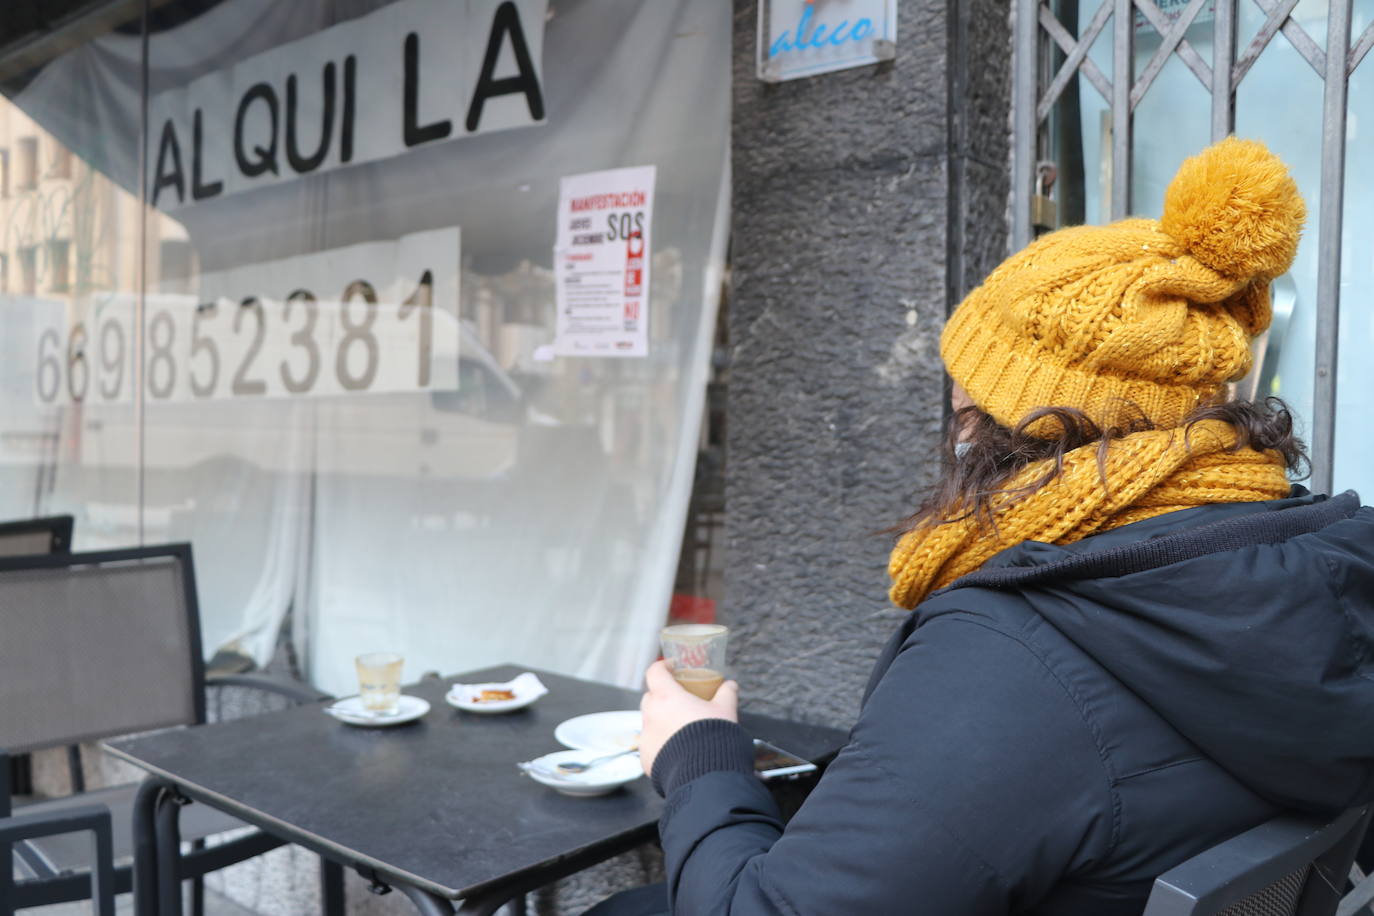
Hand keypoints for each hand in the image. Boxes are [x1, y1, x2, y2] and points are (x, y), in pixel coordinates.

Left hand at [638, 660, 738, 776]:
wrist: (705, 775)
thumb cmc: (713, 737)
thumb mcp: (725, 710)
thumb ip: (726, 694)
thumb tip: (730, 685)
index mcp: (666, 697)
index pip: (655, 672)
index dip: (663, 666)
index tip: (672, 667)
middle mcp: (651, 715)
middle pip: (651, 697)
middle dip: (663, 695)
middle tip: (680, 699)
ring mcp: (646, 737)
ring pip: (649, 722)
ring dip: (662, 721)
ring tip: (681, 728)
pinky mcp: (646, 758)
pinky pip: (651, 745)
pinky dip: (661, 744)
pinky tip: (677, 750)